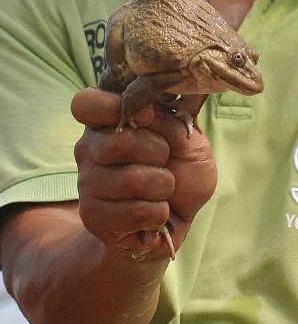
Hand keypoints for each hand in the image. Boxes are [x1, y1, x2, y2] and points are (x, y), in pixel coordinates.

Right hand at [71, 88, 216, 259]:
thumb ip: (167, 119)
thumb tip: (144, 110)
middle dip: (158, 153)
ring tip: (162, 189)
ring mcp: (87, 184)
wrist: (176, 220)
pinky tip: (154, 213)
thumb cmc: (182, 171)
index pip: (85, 103)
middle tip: (164, 161)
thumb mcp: (187, 138)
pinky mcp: (92, 217)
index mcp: (106, 121)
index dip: (115, 107)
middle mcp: (89, 149)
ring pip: (133, 180)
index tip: (148, 116)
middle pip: (119, 142)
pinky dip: (159, 213)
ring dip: (163, 186)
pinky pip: (137, 211)